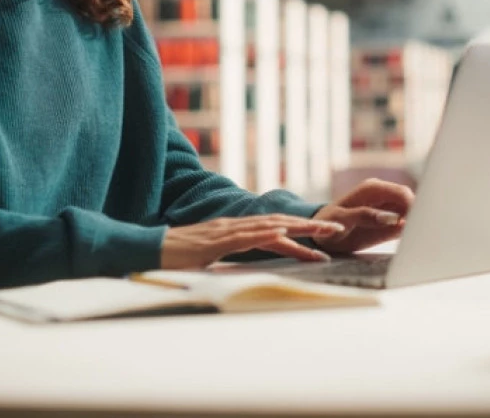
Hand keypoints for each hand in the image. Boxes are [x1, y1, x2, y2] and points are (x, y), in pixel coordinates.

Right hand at [161, 214, 346, 269]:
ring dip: (300, 229)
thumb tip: (249, 267)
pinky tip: (284, 236)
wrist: (150, 249)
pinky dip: (268, 235)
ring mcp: (227, 231)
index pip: (275, 226)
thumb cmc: (178, 258)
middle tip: (339, 229)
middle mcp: (235, 226)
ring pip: (270, 227)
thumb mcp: (212, 258)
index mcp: (236, 230)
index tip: (324, 233)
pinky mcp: (217, 241)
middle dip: (311, 225)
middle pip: (280, 222)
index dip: (301, 227)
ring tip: (324, 233)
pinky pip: (247, 237)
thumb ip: (230, 256)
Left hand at [312, 178, 414, 254]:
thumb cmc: (327, 223)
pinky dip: (410, 232)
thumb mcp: (341, 219)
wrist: (321, 235)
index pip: (402, 193)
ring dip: (416, 225)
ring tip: (418, 240)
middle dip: (419, 215)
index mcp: (373, 189)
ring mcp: (386, 210)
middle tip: (420, 234)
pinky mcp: (387, 224)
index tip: (418, 222)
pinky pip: (404, 226)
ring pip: (411, 214)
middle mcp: (383, 196)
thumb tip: (391, 217)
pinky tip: (411, 242)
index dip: (414, 206)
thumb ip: (365, 216)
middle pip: (411, 202)